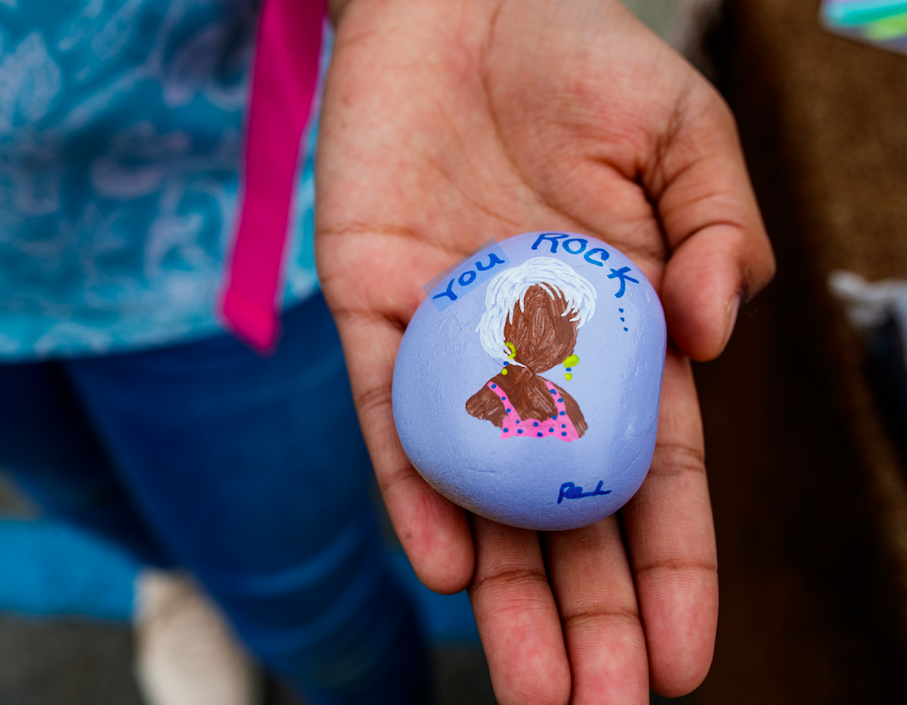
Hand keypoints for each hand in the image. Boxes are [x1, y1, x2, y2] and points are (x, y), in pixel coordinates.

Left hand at [315, 1, 773, 701]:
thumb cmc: (580, 61)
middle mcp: (536, 362)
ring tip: (532, 685)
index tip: (683, 656)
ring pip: (477, 494)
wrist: (462, 4)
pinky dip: (413, 489)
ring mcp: (452, 348)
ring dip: (503, 592)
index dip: (672, 570)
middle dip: (587, 616)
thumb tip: (719, 336)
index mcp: (624, 338)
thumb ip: (723, 233)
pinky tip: (443, 562)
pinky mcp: (370, 316)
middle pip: (564, 514)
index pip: (655, 480)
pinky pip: (389, 418)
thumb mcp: (687, 139)